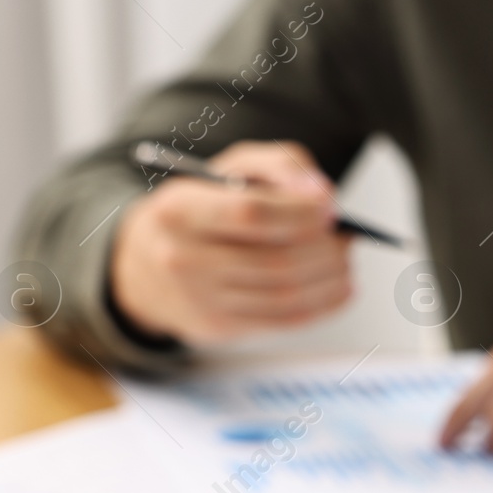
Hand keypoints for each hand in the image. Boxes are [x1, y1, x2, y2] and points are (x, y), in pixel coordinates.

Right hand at [109, 140, 353, 342]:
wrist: (146, 266)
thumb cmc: (201, 209)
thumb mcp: (230, 169)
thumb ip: (280, 165)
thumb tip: (322, 192)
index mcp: (181, 209)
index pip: (251, 214)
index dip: (301, 213)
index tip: (330, 208)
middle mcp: (184, 258)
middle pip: (275, 261)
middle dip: (325, 249)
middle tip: (345, 237)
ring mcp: (201, 299)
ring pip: (285, 295)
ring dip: (330, 278)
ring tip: (345, 260)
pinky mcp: (220, 327)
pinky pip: (284, 320)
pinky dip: (323, 305)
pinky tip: (339, 288)